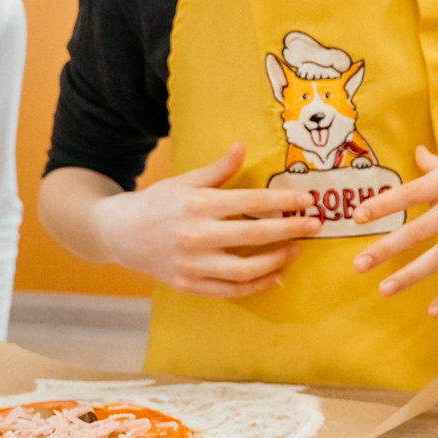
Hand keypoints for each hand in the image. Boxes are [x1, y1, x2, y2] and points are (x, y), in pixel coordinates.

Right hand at [89, 142, 315, 298]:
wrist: (121, 234)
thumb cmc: (159, 202)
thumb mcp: (186, 181)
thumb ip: (218, 170)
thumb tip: (242, 147)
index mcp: (198, 205)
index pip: (251, 202)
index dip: (283, 201)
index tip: (308, 200)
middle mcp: (196, 236)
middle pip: (255, 234)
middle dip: (290, 229)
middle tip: (315, 226)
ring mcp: (193, 264)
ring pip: (246, 269)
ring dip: (277, 260)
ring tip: (295, 250)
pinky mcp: (189, 285)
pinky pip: (230, 290)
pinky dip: (256, 286)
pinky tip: (276, 276)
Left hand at [350, 145, 437, 314]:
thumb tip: (416, 152)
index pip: (408, 193)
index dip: (382, 205)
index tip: (357, 216)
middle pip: (416, 231)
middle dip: (385, 248)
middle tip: (358, 264)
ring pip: (437, 258)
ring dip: (409, 275)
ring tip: (384, 289)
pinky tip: (432, 311)